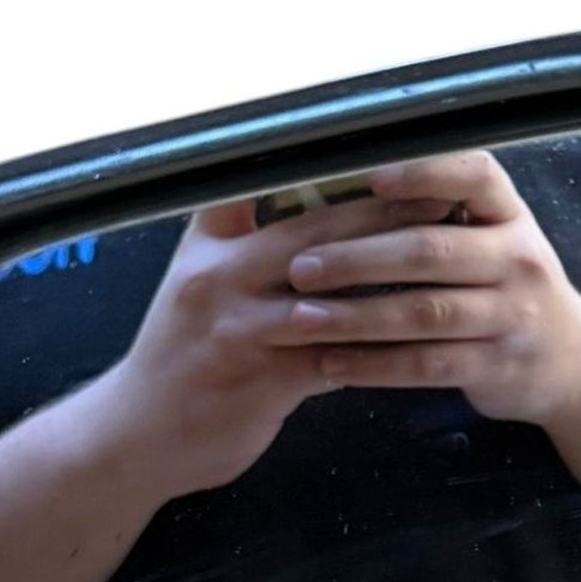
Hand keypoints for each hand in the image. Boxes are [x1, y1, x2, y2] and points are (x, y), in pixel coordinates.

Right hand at [83, 184, 459, 497]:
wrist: (136, 435)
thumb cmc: (179, 356)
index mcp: (207, 245)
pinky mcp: (262, 381)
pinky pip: (335, 362)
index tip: (381, 146)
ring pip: (331, 297)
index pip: (260, 183)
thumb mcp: (196, 282)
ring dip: (391, 283)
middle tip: (442, 198)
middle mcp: (219, 277)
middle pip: (313, 233)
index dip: (319, 164)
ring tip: (445, 269)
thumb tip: (312, 206)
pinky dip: (378, 353)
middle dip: (383, 214)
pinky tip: (420, 344)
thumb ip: (242, 242)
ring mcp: (240, 329)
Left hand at [260, 150, 580, 426]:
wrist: (572, 362)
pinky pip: (427, 365)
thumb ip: (436, 218)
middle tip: (300, 266)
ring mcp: (512, 316)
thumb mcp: (494, 240)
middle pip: (430, 250)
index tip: (369, 177)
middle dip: (357, 258)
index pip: (475, 176)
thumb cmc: (508, 289)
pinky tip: (331, 363)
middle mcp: (518, 259)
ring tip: (301, 318)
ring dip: (355, 316)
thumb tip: (338, 194)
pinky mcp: (497, 367)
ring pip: (423, 313)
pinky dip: (374, 365)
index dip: (423, 173)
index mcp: (510, 215)